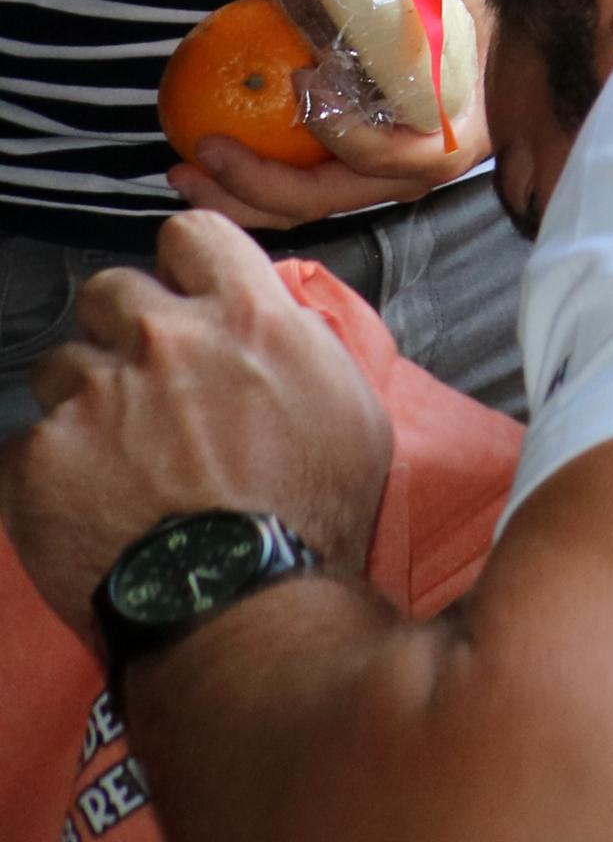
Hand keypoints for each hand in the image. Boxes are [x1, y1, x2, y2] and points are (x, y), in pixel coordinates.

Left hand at [7, 213, 392, 655]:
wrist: (241, 606)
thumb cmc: (309, 516)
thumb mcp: (351, 408)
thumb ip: (301, 346)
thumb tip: (274, 321)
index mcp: (247, 317)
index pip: (191, 235)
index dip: (185, 263)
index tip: (185, 293)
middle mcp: (164, 339)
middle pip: (109, 291)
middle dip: (123, 330)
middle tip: (146, 384)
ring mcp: (93, 395)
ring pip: (60, 364)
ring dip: (84, 398)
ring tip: (117, 455)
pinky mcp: (37, 456)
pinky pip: (27, 441)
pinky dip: (50, 466)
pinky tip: (90, 500)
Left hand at [170, 0, 492, 230]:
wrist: (500, 69)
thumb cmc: (480, 29)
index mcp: (440, 142)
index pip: (380, 154)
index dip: (336, 128)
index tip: (299, 77)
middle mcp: (404, 179)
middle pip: (319, 200)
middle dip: (250, 184)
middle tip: (201, 148)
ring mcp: (370, 187)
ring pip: (297, 208)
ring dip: (233, 196)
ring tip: (182, 170)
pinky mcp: (346, 181)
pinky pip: (292, 193)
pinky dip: (244, 184)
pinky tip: (203, 160)